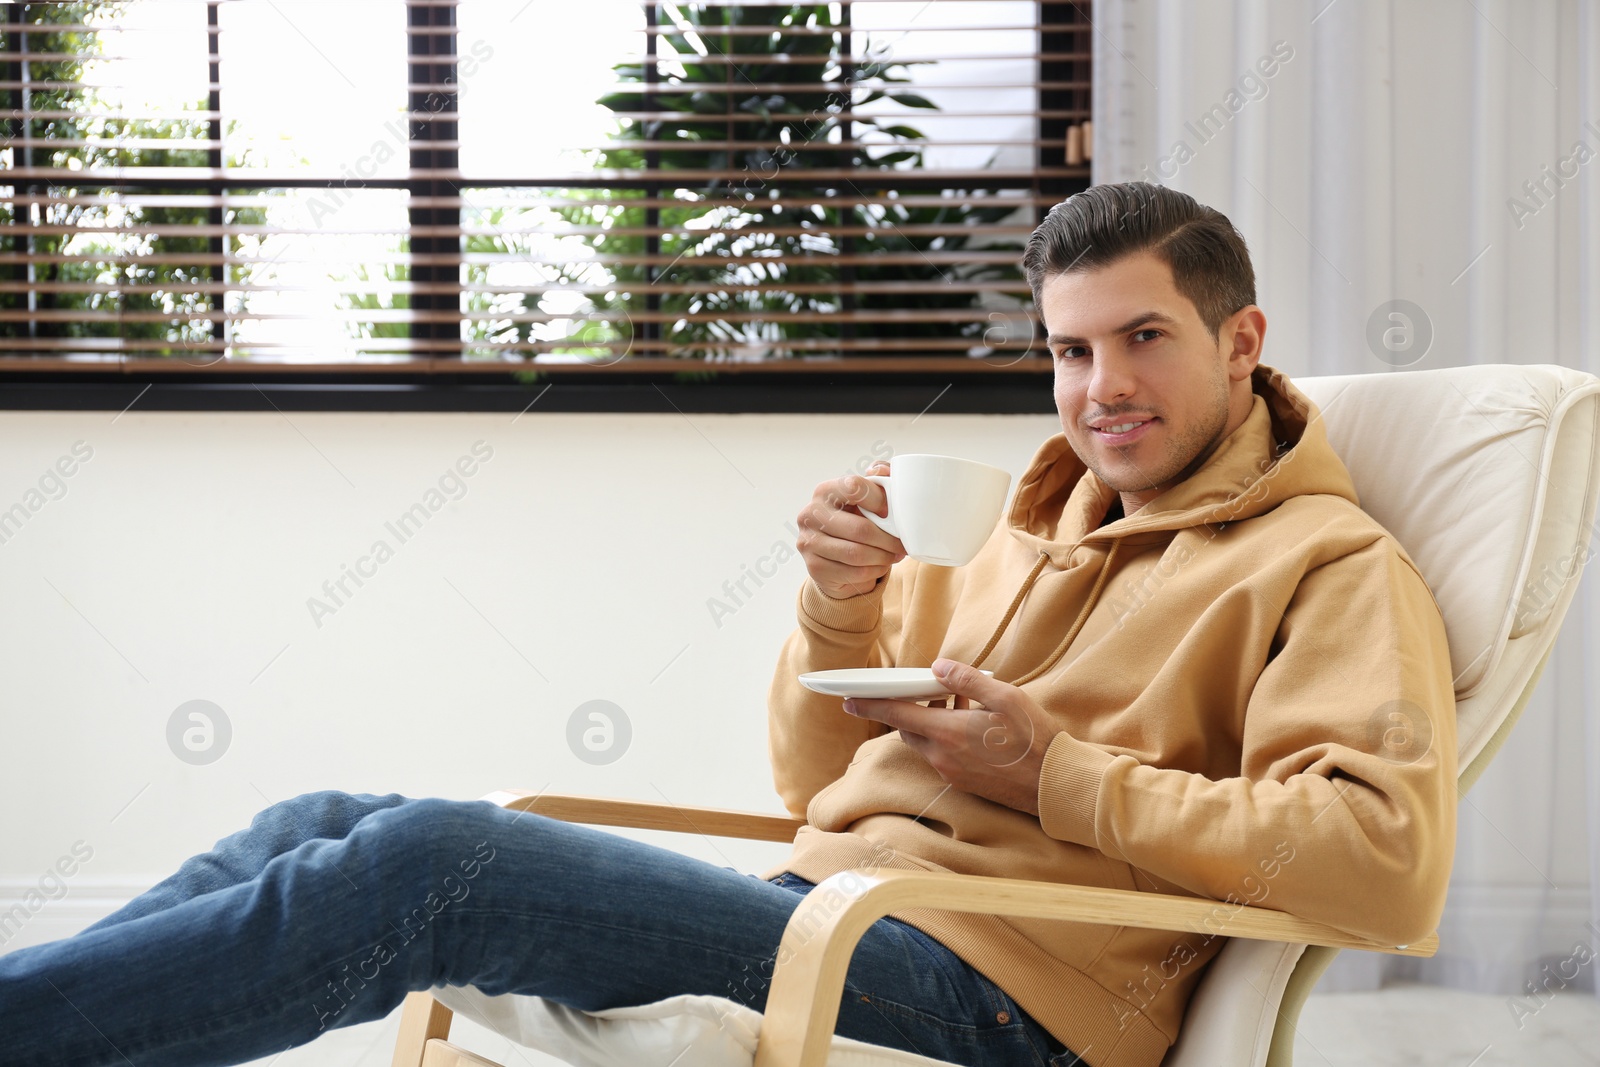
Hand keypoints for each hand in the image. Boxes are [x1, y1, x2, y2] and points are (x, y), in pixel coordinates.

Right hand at [795, 461, 906, 598]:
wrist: (833, 556)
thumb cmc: (854, 520)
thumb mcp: (865, 498)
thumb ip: (878, 479)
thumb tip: (881, 470)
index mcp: (825, 491)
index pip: (855, 487)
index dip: (880, 500)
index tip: (892, 513)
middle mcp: (810, 514)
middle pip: (860, 529)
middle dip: (888, 539)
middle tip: (903, 544)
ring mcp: (809, 542)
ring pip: (858, 554)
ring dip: (883, 557)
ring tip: (895, 555)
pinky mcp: (814, 568)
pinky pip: (854, 572)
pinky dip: (874, 570)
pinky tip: (880, 565)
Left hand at [843, 659, 1057, 814]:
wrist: (1055, 786)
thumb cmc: (1035, 739)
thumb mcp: (1005, 697)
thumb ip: (966, 680)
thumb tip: (938, 666)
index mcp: (948, 733)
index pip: (896, 715)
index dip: (870, 705)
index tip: (848, 699)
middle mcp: (943, 757)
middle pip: (909, 729)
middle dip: (908, 708)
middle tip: (922, 688)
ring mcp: (952, 773)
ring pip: (926, 742)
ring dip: (931, 720)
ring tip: (957, 699)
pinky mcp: (963, 783)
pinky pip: (942, 754)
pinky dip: (945, 735)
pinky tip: (970, 720)